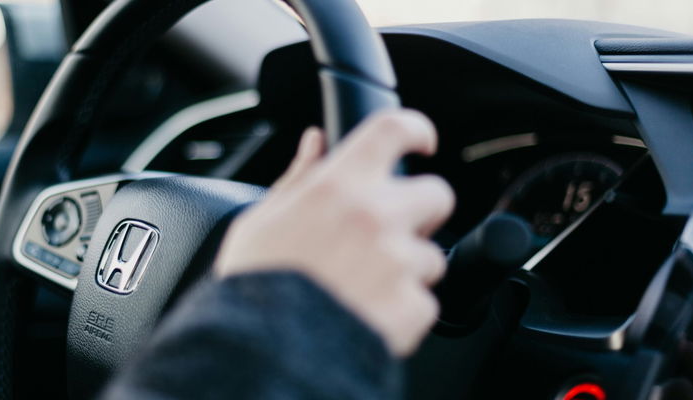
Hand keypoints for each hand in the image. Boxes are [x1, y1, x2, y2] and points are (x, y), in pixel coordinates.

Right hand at [214, 109, 454, 356]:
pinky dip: (403, 311)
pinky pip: (424, 302)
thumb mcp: (262, 218)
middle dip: (422, 212)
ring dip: (408, 269)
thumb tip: (315, 142)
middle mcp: (376, 215)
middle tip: (393, 231)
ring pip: (431, 256)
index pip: (395, 130)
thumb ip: (299, 177)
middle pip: (437, 194)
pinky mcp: (411, 306)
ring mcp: (398, 262)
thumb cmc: (255, 284)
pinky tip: (369, 315)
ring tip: (365, 287)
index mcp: (339, 186)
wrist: (261, 350)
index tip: (421, 142)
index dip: (416, 129)